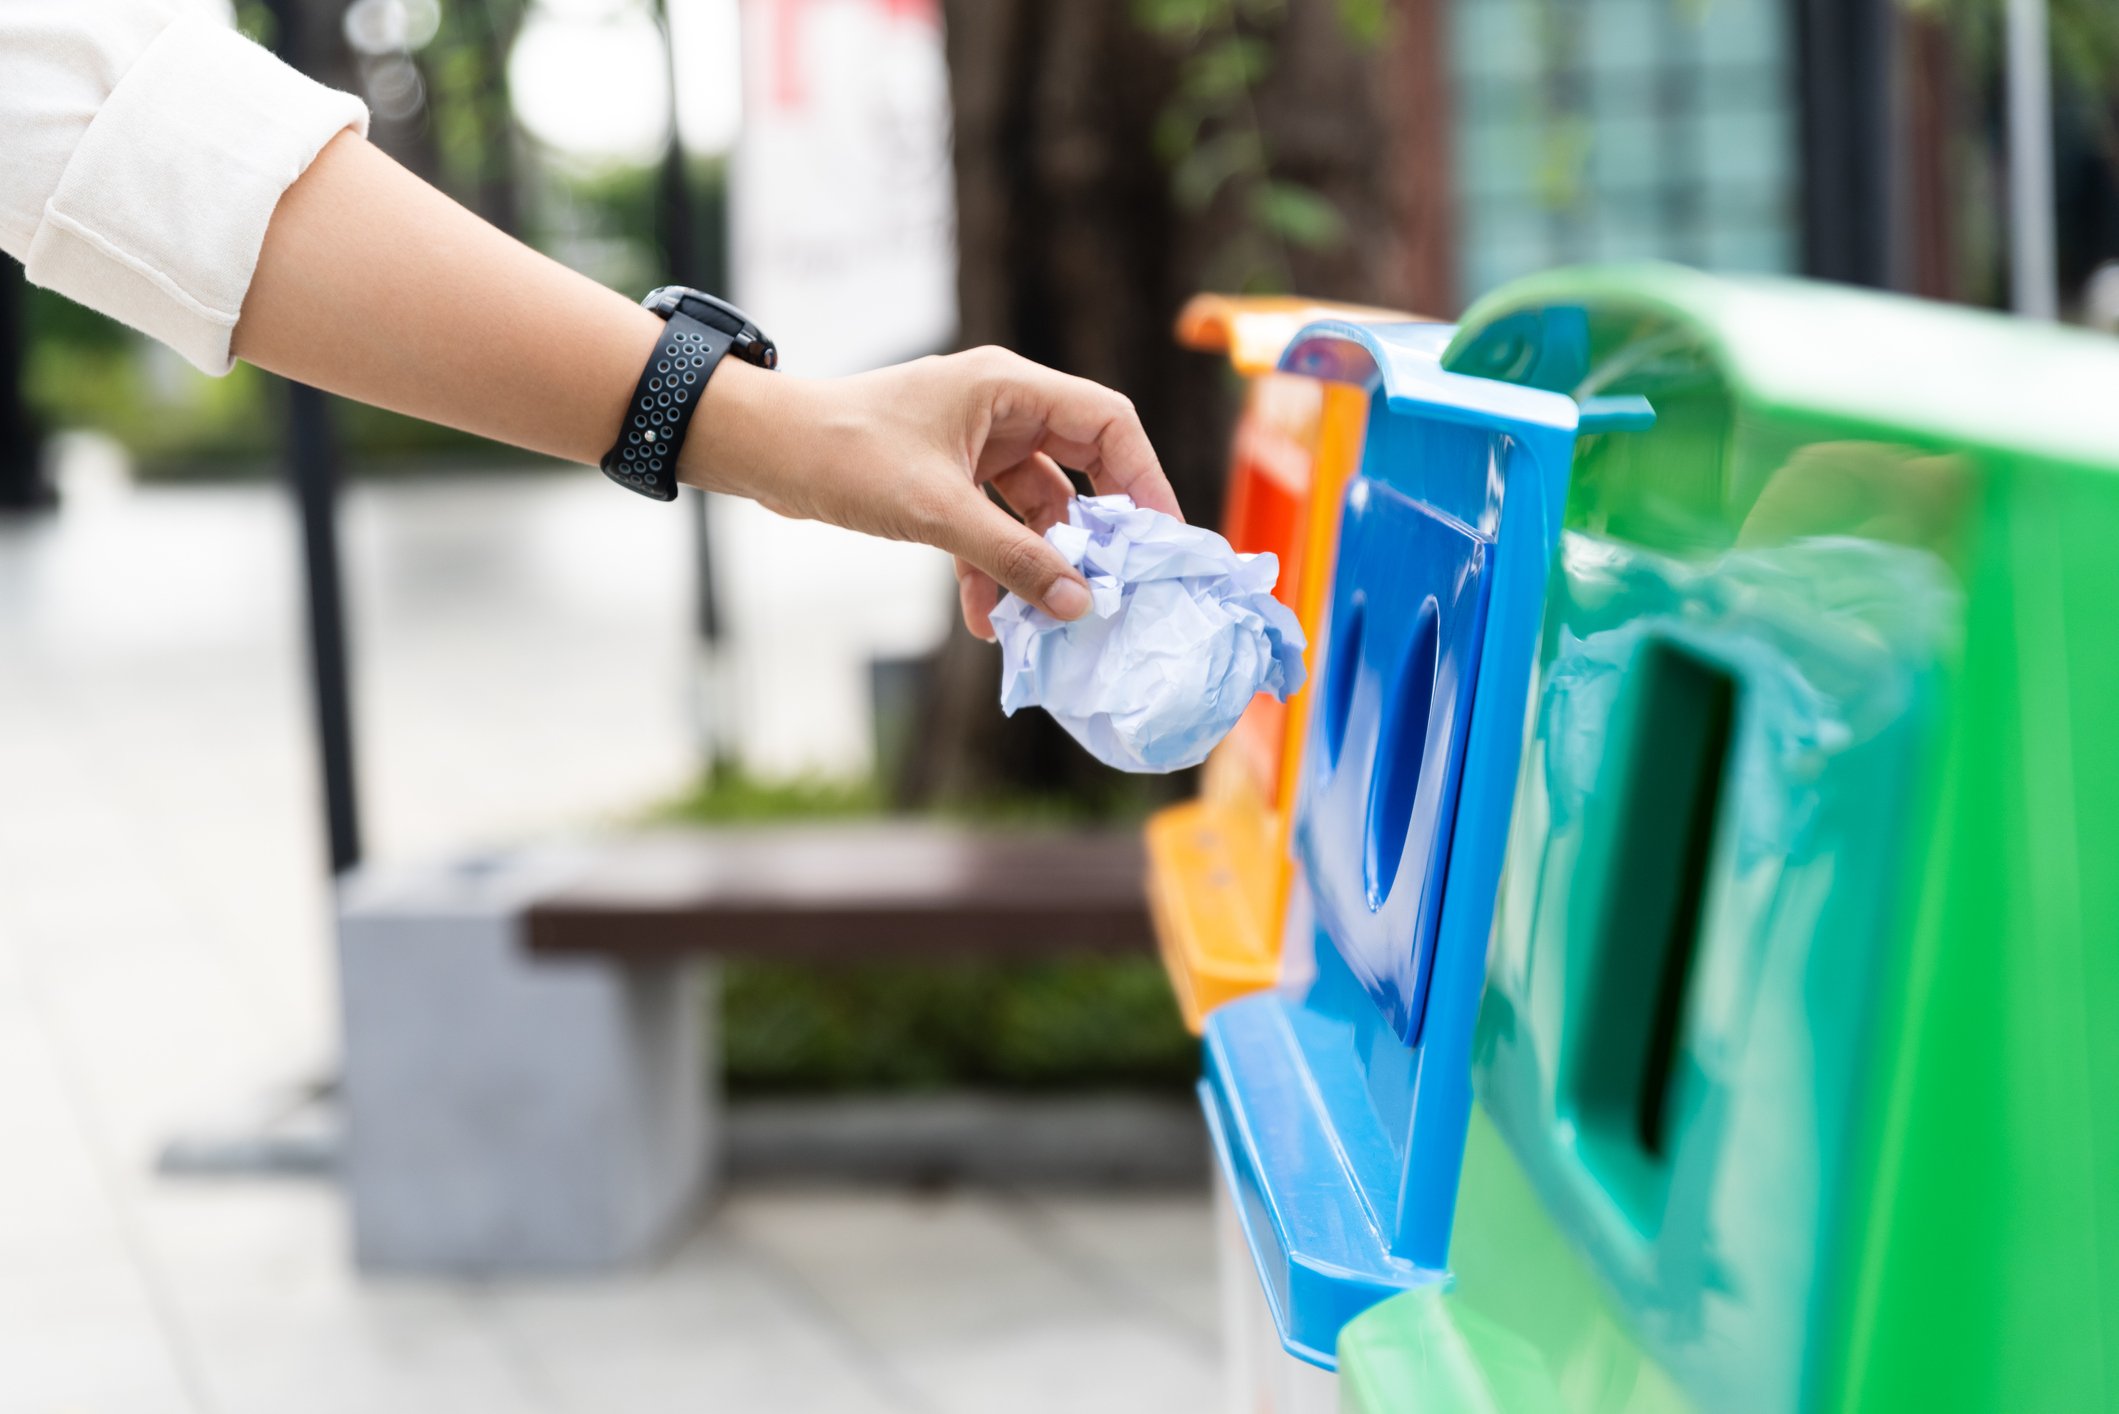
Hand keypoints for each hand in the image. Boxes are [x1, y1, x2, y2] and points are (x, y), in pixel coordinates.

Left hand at [679, 347, 1181, 638]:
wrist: (763, 453)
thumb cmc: (845, 455)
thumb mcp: (939, 512)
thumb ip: (1014, 558)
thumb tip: (1080, 604)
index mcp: (1009, 388)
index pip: (1108, 424)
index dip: (1144, 479)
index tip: (1161, 540)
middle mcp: (1000, 410)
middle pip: (1080, 470)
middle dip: (1093, 535)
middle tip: (1118, 586)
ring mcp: (974, 446)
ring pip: (1034, 510)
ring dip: (1037, 564)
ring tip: (1044, 620)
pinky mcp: (946, 480)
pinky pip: (992, 528)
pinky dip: (995, 569)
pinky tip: (990, 621)